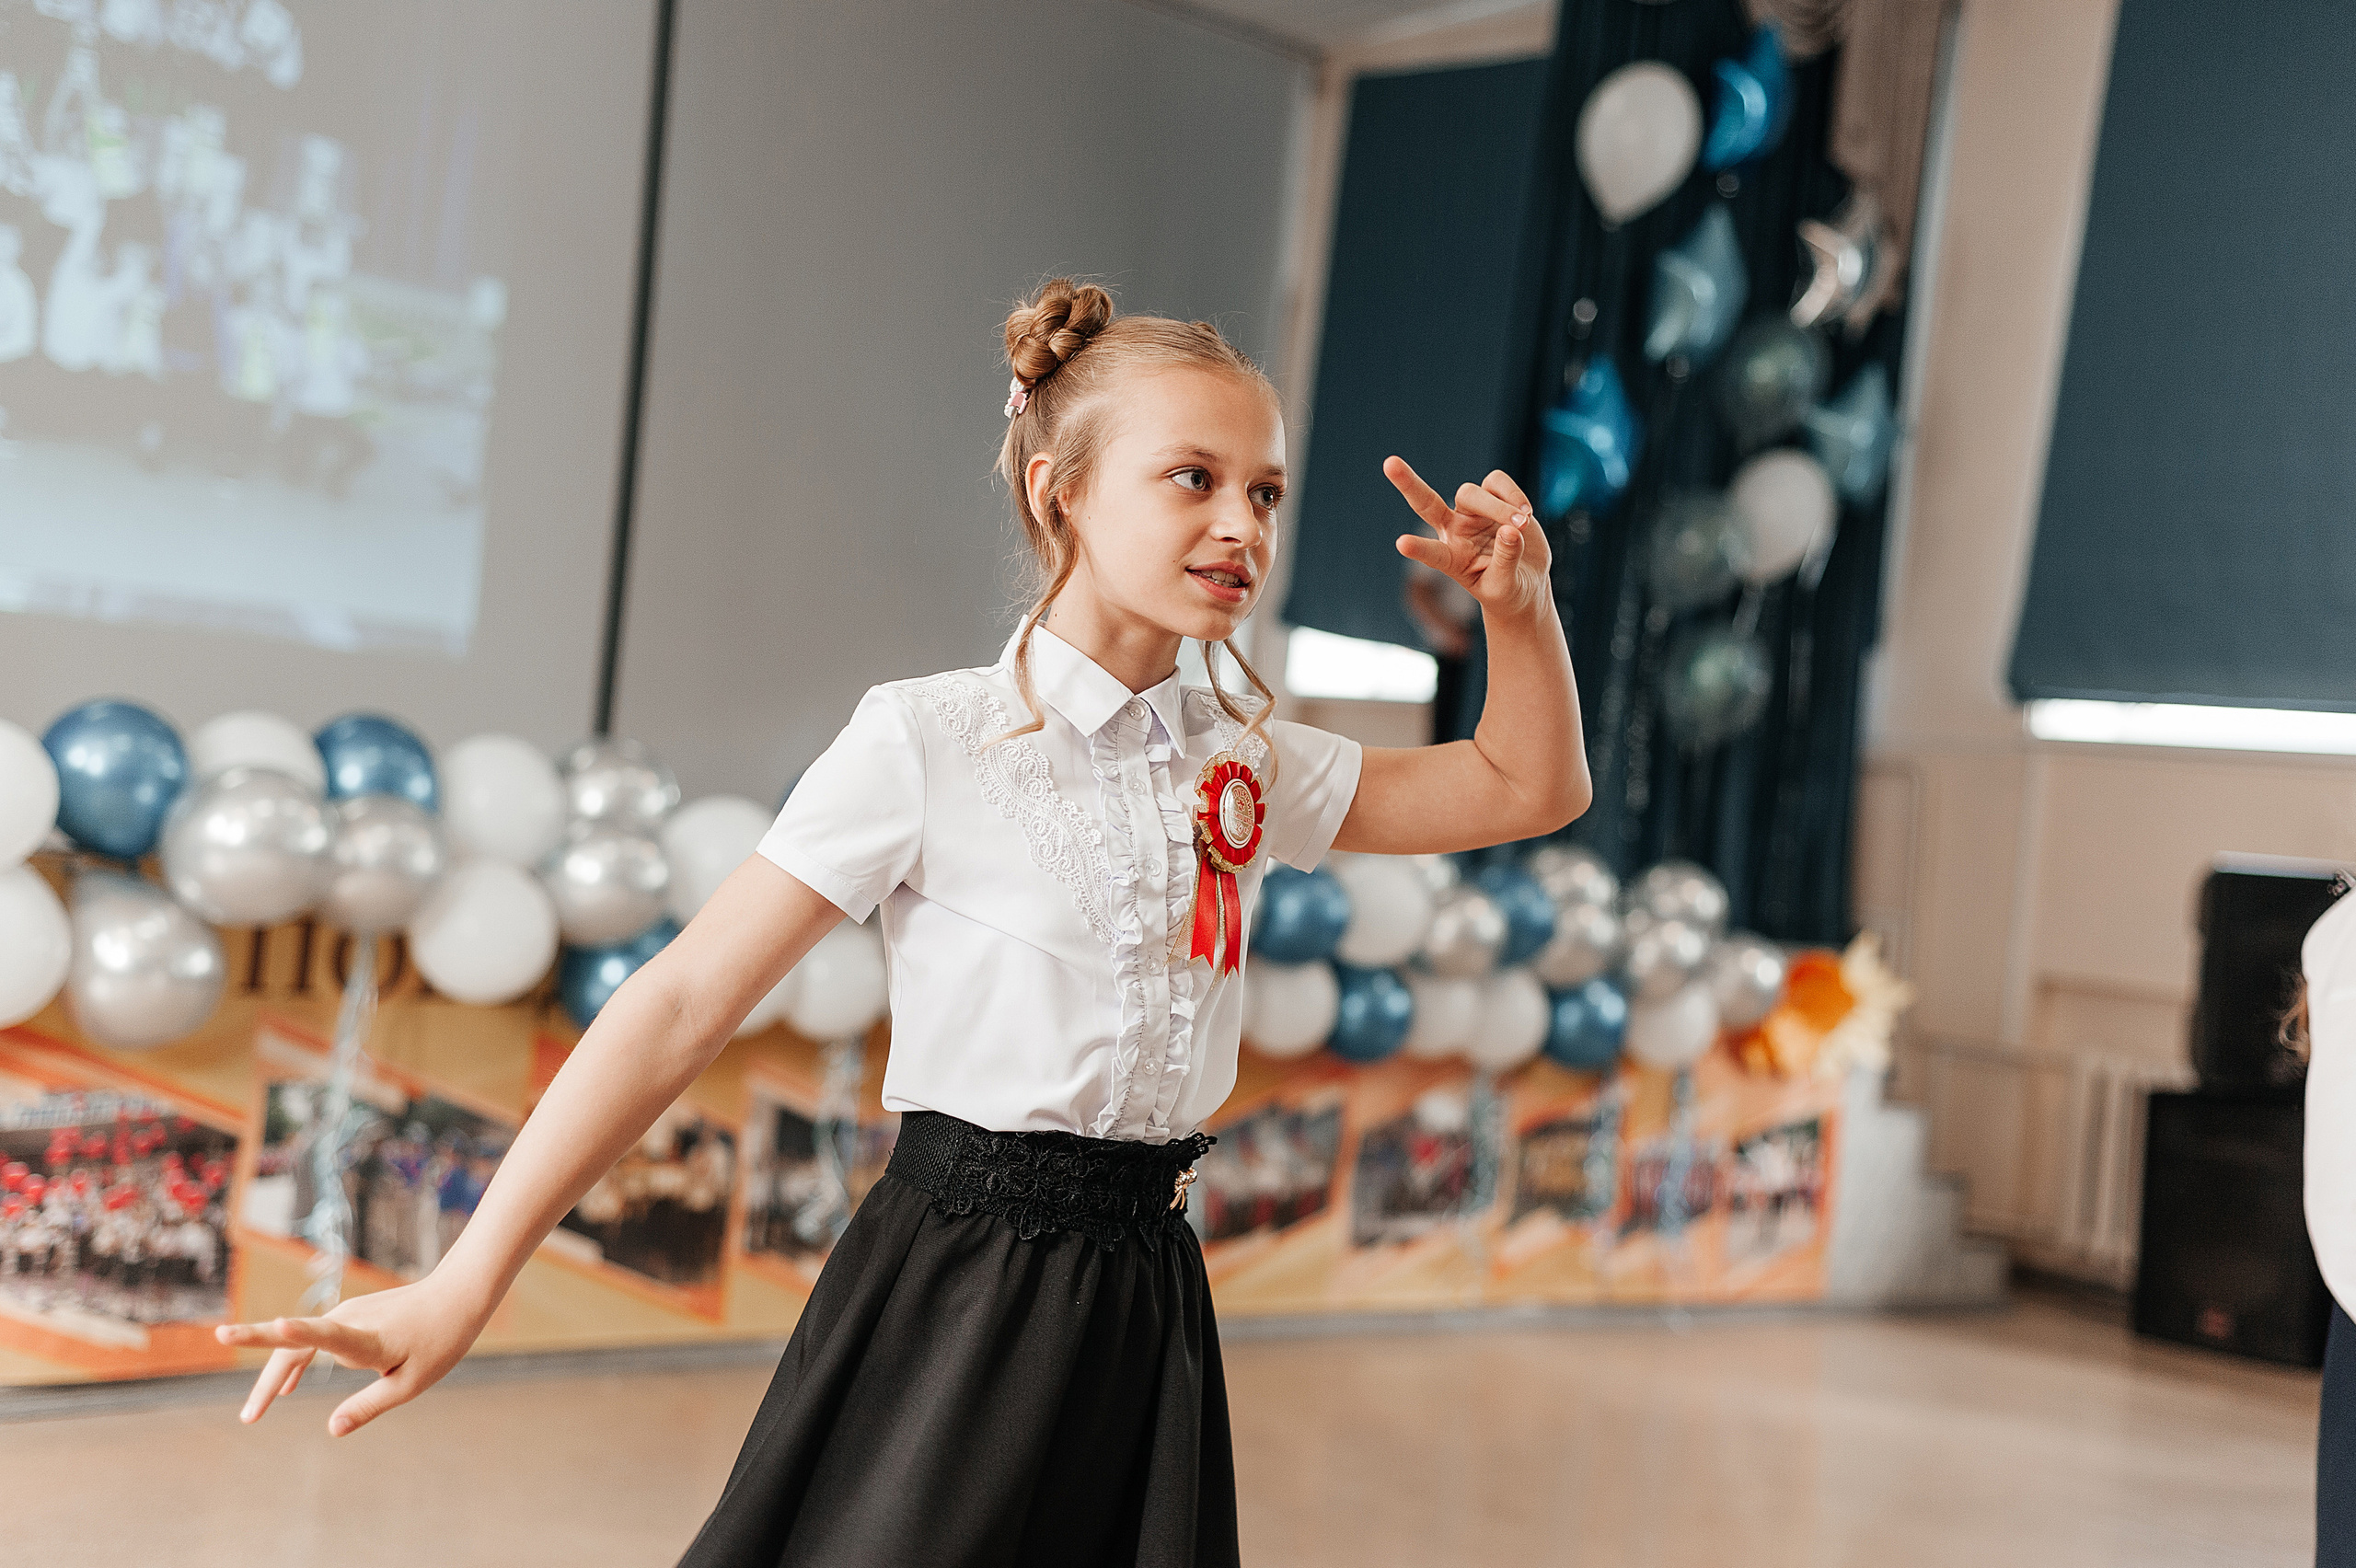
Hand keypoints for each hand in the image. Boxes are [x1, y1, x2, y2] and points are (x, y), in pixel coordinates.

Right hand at [214, 1273, 488, 1435]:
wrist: (457, 1295)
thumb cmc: (440, 1341)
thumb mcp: (411, 1383)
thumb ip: (369, 1405)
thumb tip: (332, 1430)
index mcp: (368, 1339)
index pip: (327, 1335)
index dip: (300, 1332)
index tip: (276, 1325)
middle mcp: (349, 1320)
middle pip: (294, 1347)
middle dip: (264, 1379)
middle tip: (246, 1418)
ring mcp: (347, 1313)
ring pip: (299, 1345)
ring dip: (274, 1376)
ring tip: (253, 1414)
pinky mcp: (351, 1314)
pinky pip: (313, 1339)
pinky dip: (296, 1362)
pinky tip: (285, 1388)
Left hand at [1386, 458, 1550, 620]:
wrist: (1524, 579)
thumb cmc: (1507, 590)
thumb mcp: (1505, 587)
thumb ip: (1505, 561)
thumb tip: (1511, 530)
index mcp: (1451, 559)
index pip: (1432, 554)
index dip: (1419, 548)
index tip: (1401, 543)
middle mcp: (1454, 531)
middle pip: (1428, 503)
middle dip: (1408, 483)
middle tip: (1389, 463)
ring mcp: (1472, 512)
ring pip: (1472, 493)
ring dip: (1498, 507)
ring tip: (1522, 524)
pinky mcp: (1494, 497)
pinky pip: (1496, 482)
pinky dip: (1513, 494)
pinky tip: (1526, 514)